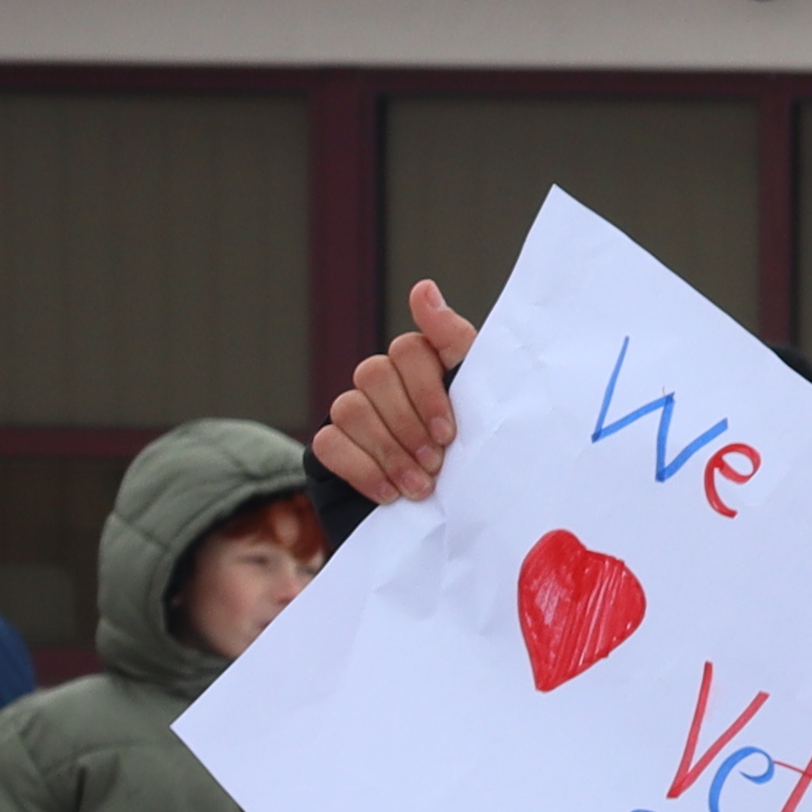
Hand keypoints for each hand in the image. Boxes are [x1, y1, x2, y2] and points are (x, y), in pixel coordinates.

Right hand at [315, 281, 480, 505]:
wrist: (463, 523)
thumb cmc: (479, 458)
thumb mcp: (483, 405)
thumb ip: (456, 346)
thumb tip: (423, 287)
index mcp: (427, 366)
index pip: (409, 349)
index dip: (427, 390)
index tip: (449, 432)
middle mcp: (386, 382)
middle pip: (374, 375)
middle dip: (407, 425)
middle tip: (436, 464)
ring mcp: (355, 413)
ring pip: (350, 407)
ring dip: (387, 451)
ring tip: (420, 486)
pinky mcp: (334, 448)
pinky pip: (328, 442)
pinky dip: (361, 468)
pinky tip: (390, 493)